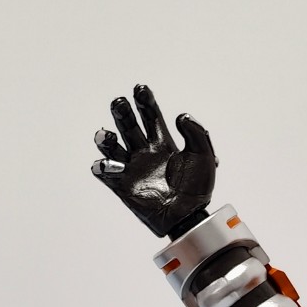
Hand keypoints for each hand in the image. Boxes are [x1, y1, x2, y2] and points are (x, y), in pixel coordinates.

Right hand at [91, 84, 216, 238]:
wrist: (189, 216)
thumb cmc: (197, 189)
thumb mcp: (204, 156)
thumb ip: (196, 133)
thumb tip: (180, 116)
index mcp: (163, 143)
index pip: (149, 116)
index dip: (144, 101)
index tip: (141, 89)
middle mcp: (144, 152)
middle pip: (128, 125)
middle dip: (121, 112)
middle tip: (120, 104)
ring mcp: (132, 168)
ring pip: (111, 146)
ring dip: (104, 137)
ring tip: (106, 135)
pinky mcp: (123, 186)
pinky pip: (105, 172)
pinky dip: (103, 166)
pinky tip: (110, 164)